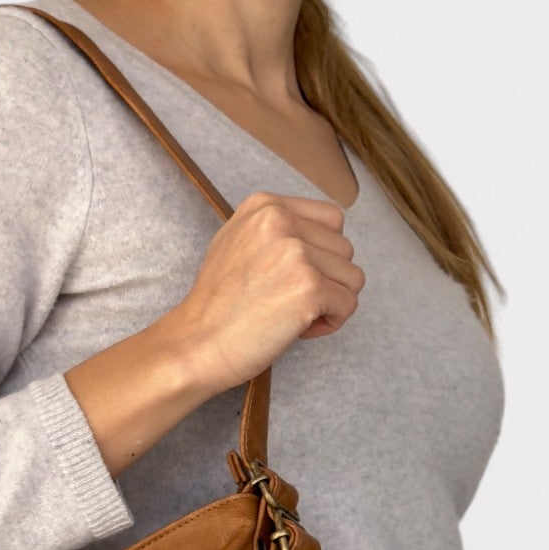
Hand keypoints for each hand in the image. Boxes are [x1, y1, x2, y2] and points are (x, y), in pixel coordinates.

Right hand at [163, 190, 365, 398]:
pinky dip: (331, 322)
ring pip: (352, 277)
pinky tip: (300, 329)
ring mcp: (297, 253)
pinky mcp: (309, 288)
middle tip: (291, 303)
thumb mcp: (235, 242)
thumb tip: (317, 239)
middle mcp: (282, 221)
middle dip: (327, 280)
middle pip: (345, 249)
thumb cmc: (215, 306)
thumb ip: (273, 231)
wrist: (196, 344)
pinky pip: (348, 304)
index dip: (322, 253)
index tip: (294, 277)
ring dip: (331, 302)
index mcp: (265, 205)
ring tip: (295, 316)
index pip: (332, 220)